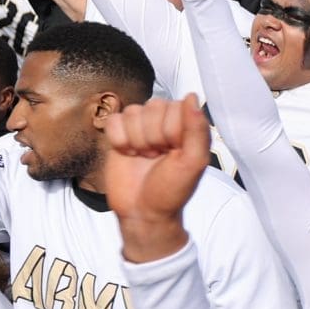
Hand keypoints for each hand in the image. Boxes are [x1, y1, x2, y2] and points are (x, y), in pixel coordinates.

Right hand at [100, 95, 212, 256]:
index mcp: (187, 124)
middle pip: (152, 106)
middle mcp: (164, 121)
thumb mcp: (193, 163)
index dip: (170, 132)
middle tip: (157, 158)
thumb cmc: (171, 190)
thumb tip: (192, 96)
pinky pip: (113, 120)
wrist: (142, 212)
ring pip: (132, 112)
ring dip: (136, 140)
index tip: (173, 152)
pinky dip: (118, 140)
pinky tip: (127, 154)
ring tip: (144, 157)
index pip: (174, 107)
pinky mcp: (119, 134)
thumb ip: (196, 129)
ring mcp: (140, 126)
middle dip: (152, 137)